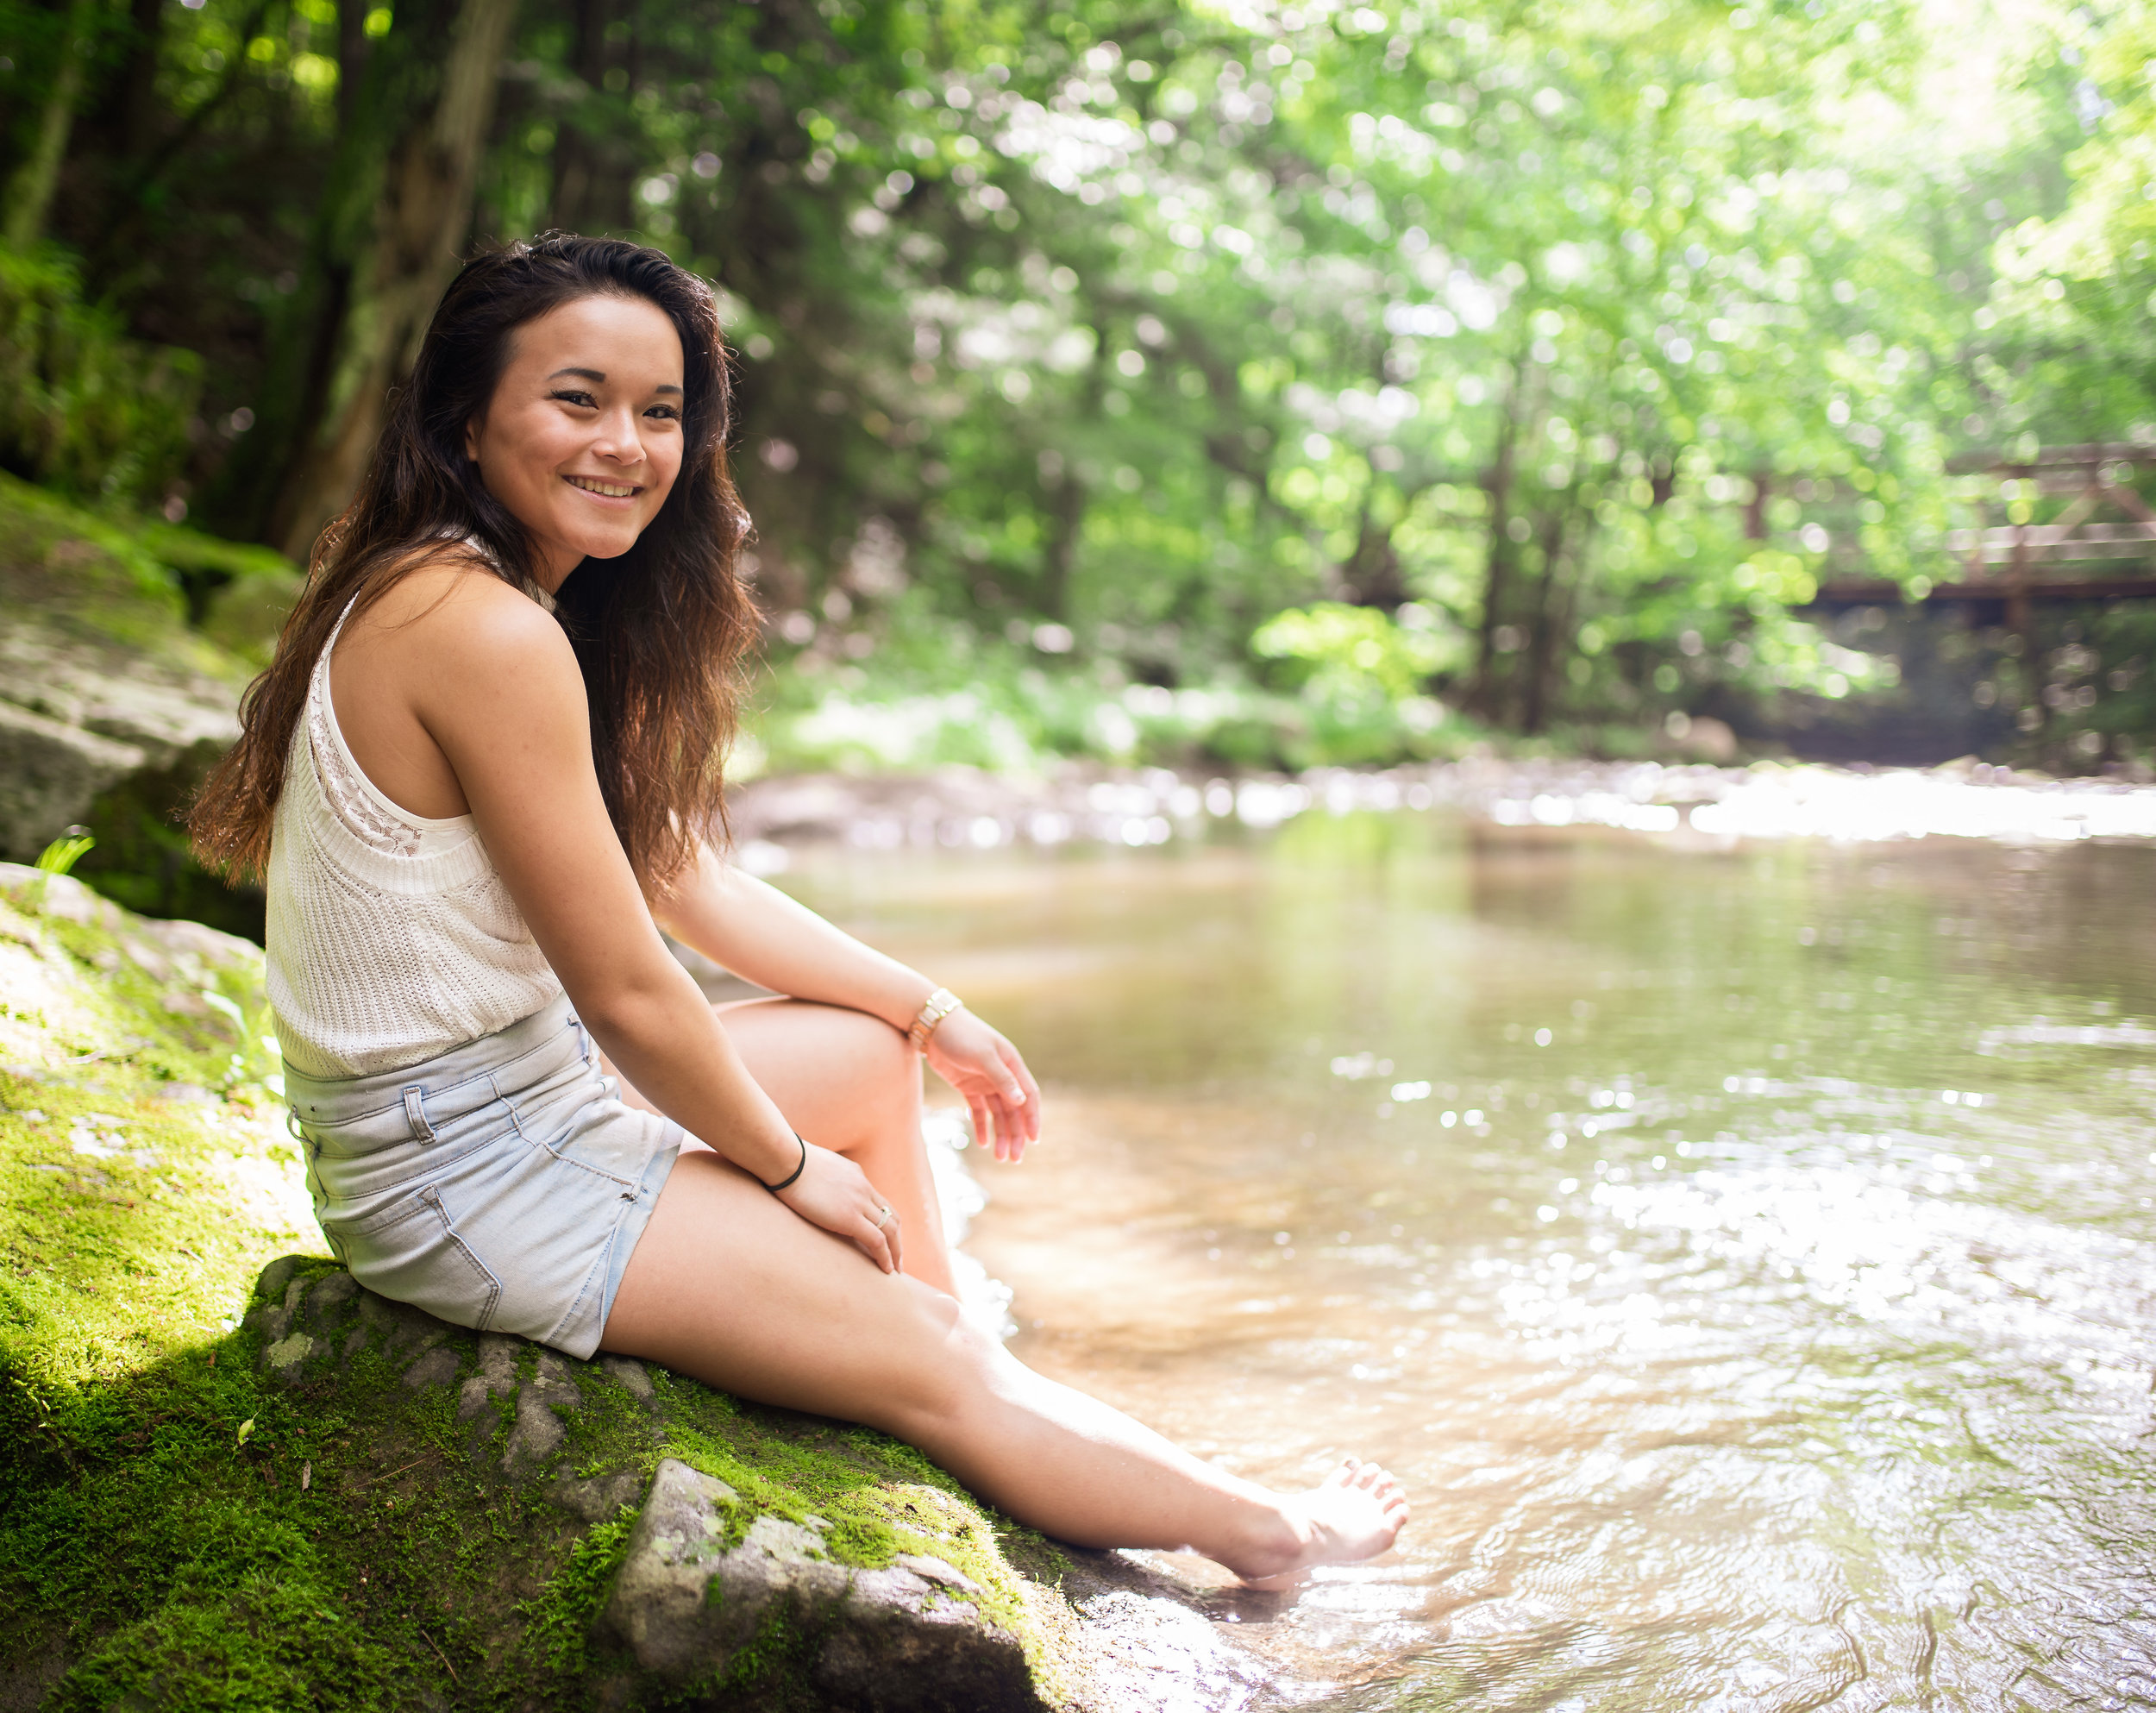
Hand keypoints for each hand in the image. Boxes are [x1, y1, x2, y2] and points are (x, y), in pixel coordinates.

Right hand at [774, 1142, 903, 1272]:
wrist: (787, 1161)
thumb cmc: (788, 1162)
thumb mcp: (813, 1166)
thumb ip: (820, 1177)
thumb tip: (808, 1184)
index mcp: (855, 1175)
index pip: (878, 1201)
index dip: (885, 1221)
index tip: (885, 1238)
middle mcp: (863, 1188)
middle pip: (891, 1216)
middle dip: (896, 1239)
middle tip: (896, 1258)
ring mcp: (859, 1202)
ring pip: (889, 1230)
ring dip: (895, 1251)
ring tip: (895, 1270)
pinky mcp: (850, 1217)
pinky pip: (877, 1240)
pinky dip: (885, 1256)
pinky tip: (886, 1270)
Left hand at [924, 1008, 1041, 1161]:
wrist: (932, 1025)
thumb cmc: (961, 1035)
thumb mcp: (982, 1056)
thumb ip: (1002, 1078)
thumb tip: (1021, 1101)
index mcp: (1012, 1065)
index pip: (1028, 1096)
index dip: (1032, 1118)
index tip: (1033, 1140)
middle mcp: (1002, 1075)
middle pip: (1014, 1110)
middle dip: (1016, 1134)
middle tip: (1014, 1158)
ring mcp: (985, 1082)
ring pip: (997, 1114)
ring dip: (1000, 1135)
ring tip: (1000, 1157)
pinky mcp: (968, 1086)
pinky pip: (979, 1111)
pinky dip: (981, 1126)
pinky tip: (982, 1142)